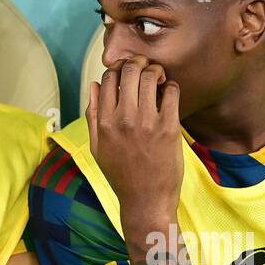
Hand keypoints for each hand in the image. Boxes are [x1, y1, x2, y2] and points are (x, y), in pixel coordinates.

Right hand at [86, 55, 182, 233]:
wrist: (146, 201)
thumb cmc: (121, 176)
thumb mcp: (97, 147)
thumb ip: (93, 115)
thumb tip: (96, 86)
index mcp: (104, 122)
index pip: (108, 78)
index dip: (118, 68)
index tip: (127, 72)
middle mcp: (123, 119)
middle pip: (129, 70)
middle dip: (138, 63)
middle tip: (145, 69)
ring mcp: (147, 123)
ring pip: (150, 76)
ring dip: (156, 71)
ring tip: (159, 79)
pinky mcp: (169, 129)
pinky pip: (171, 92)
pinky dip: (171, 86)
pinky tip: (169, 93)